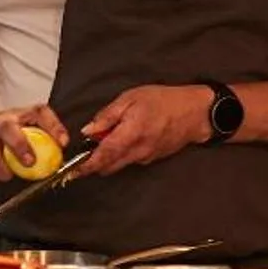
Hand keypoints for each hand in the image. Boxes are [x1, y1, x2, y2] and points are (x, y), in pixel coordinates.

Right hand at [0, 104, 69, 182]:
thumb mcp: (18, 127)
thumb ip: (38, 137)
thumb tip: (59, 154)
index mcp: (17, 115)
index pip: (39, 112)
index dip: (54, 126)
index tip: (63, 142)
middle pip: (8, 129)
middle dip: (19, 146)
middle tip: (30, 162)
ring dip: (1, 169)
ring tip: (7, 174)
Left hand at [80, 84, 213, 175]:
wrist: (194, 113)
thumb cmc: (164, 101)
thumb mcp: (131, 98)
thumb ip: (108, 115)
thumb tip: (88, 130)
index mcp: (130, 134)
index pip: (103, 156)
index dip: (86, 165)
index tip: (72, 170)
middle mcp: (137, 151)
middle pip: (108, 166)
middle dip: (94, 163)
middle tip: (84, 153)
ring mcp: (145, 158)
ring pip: (119, 165)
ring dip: (108, 158)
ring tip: (108, 140)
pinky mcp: (151, 160)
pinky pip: (130, 161)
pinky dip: (122, 154)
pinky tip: (125, 139)